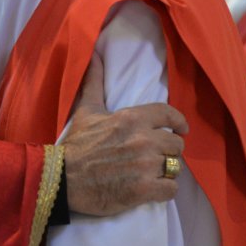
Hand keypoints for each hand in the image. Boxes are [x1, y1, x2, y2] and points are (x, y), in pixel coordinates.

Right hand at [62, 53, 187, 214]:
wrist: (64, 179)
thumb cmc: (77, 145)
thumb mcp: (86, 110)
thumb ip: (95, 83)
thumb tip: (94, 54)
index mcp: (131, 118)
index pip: (169, 115)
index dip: (179, 122)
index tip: (182, 129)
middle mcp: (143, 140)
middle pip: (176, 145)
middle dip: (167, 151)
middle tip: (154, 156)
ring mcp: (145, 166)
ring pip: (175, 167)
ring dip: (165, 171)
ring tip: (151, 173)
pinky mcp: (145, 190)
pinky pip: (171, 189)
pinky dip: (163, 190)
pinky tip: (150, 188)